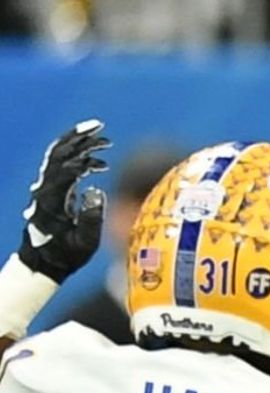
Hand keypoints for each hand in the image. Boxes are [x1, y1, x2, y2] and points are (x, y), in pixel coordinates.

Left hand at [18, 120, 108, 283]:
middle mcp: (45, 189)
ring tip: (102, 138)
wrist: (43, 262)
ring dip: (79, 144)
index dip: (83, 157)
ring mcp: (46, 188)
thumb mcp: (84, 242)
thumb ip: (91, 217)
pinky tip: (98, 160)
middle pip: (58, 154)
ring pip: (58, 156)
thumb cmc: (65, 255)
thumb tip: (96, 192)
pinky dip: (78, 157)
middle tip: (101, 128)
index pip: (65, 169)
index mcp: (51, 200)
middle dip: (79, 139)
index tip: (103, 151)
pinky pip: (62, 166)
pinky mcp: (51, 190)